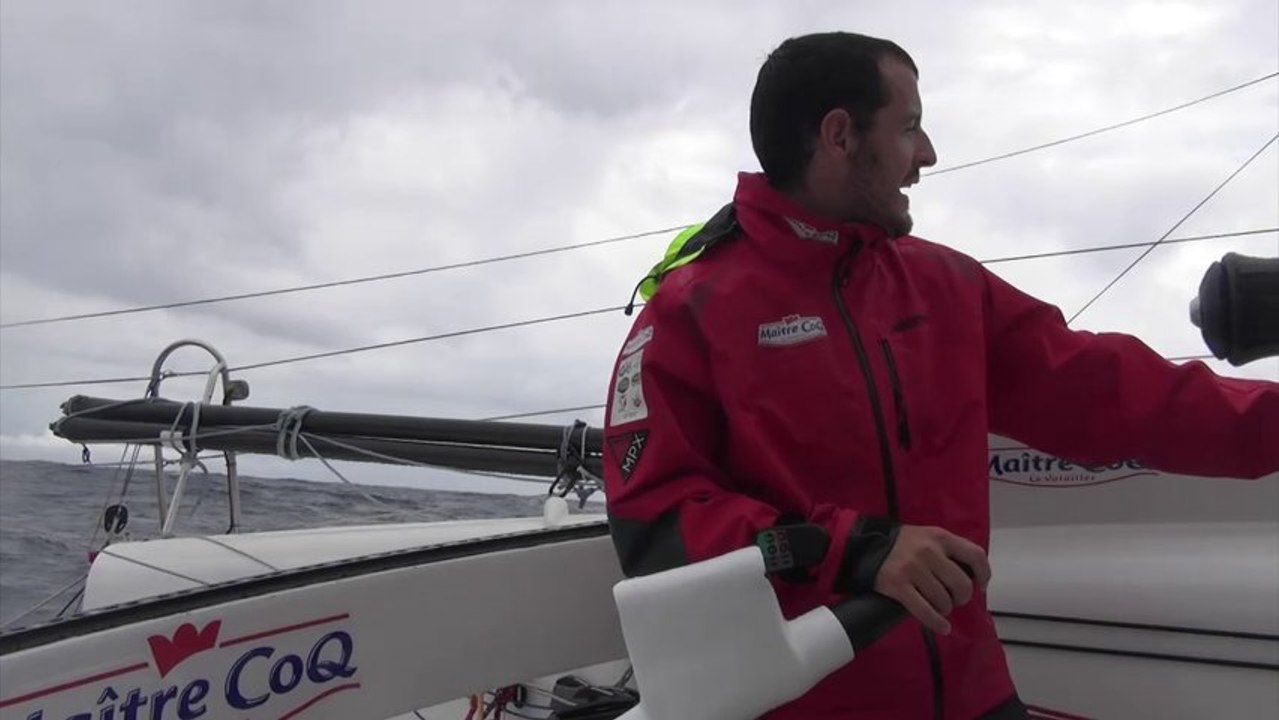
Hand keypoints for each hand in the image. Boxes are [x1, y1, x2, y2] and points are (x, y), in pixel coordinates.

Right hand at [873, 525, 991, 634]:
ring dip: (945, 608)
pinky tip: (942, 627)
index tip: (981, 586)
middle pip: (961, 584)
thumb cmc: (900, 544)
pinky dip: (936, 622)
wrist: (863, 545)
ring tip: (938, 606)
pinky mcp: (898, 586)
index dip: (984, 574)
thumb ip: (947, 551)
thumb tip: (971, 576)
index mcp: (940, 537)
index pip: (975, 556)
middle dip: (961, 597)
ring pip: (943, 600)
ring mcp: (913, 569)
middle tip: (954, 599)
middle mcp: (929, 552)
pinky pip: (925, 611)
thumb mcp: (927, 536)